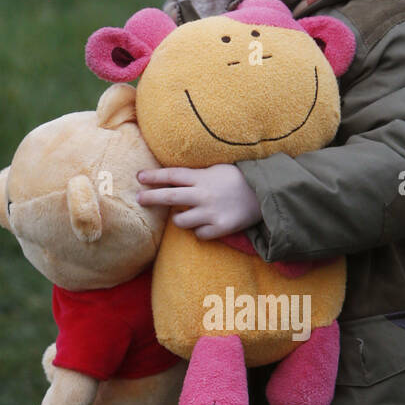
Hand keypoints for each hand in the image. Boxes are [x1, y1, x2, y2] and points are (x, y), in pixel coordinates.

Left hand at [136, 163, 262, 239]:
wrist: (266, 194)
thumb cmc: (240, 179)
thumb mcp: (217, 169)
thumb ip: (197, 174)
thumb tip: (173, 177)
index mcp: (202, 177)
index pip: (171, 175)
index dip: (153, 176)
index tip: (139, 178)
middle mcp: (204, 195)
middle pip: (169, 197)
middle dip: (150, 197)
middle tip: (139, 199)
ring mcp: (211, 213)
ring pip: (181, 221)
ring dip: (179, 219)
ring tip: (184, 216)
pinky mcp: (220, 228)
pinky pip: (199, 234)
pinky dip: (198, 231)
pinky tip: (204, 225)